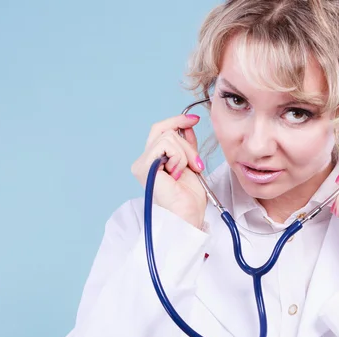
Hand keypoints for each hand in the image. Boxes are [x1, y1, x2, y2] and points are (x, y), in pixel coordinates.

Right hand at [131, 114, 206, 228]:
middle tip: (197, 163)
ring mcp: (142, 163)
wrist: (187, 215)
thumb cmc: (189, 198)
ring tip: (187, 171)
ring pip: (168, 137)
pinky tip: (177, 173)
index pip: (160, 130)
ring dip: (185, 154)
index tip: (194, 119)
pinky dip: (179, 157)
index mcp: (153, 161)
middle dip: (186, 142)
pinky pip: (166, 145)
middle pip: (163, 129)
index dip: (177, 120)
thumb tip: (187, 126)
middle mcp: (144, 161)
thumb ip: (186, 145)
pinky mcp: (144, 166)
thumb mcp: (191, 163)